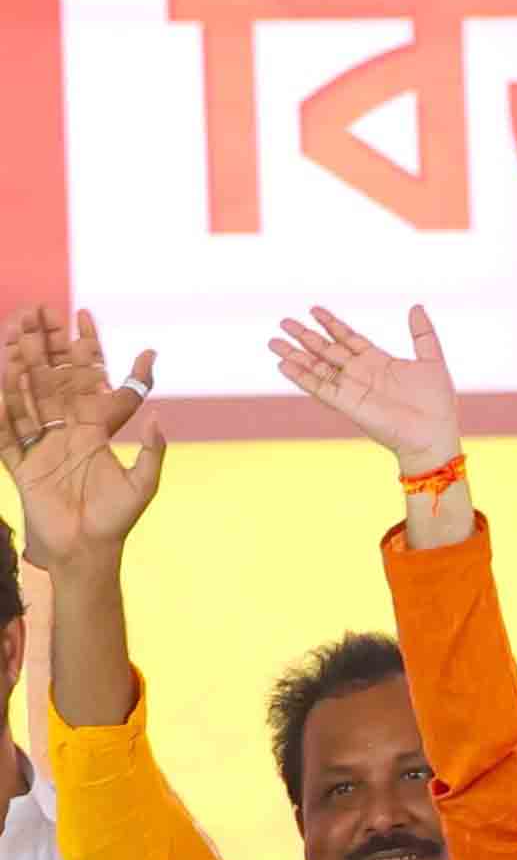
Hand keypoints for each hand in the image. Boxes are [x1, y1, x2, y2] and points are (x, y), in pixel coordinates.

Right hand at [2, 307, 164, 570]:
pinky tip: (5, 378)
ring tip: (18, 330)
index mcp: (94, 428)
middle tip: (41, 309)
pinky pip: (7, 431)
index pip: (90, 378)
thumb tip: (157, 417)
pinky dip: (5, 407)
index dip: (87, 348)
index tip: (84, 315)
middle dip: (46, 343)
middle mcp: (64, 428)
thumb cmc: (117, 519)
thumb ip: (153, 452)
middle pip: (53, 376)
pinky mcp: (19, 462)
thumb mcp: (143, 485)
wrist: (85, 550)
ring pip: (27, 393)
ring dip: (22, 362)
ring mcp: (39, 442)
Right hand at [268, 305, 461, 474]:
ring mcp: (352, 389)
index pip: (349, 338)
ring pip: (317, 367)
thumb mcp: (432, 360)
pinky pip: (320, 387)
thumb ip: (423, 334)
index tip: (313, 309)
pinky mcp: (347, 404)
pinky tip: (284, 365)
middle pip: (327, 350)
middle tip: (284, 322)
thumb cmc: (437, 403)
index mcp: (379, 362)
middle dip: (306, 336)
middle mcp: (361, 374)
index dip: (332, 324)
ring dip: (296, 355)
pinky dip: (302, 377)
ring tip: (273, 342)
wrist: (434, 435)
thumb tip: (415, 306)